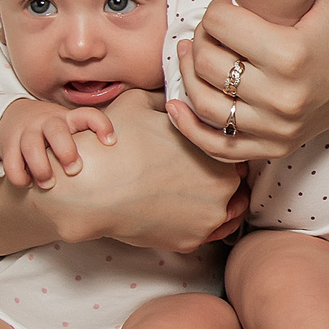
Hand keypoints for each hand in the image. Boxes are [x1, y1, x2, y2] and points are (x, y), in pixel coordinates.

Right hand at [0, 90, 247, 255]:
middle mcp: (223, 185)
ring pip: (229, 210)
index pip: (236, 147)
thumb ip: (171, 97)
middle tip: (204, 171)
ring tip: (197, 192)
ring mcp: (210, 218)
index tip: (210, 147)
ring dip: (219, 201)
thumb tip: (183, 86)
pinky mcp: (192, 242)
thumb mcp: (142, 102)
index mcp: (217, 149)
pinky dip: (202, 222)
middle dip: (223, 175)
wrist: (91, 189)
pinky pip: (209, 233)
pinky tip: (186, 210)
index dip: (223, 146)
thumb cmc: (115, 142)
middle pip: (237, 181)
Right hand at [0, 97, 114, 188]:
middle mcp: (47, 122)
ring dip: (41, 167)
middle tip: (74, 170)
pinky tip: (27, 183)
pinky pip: (12, 162)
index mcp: (68, 119)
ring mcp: (27, 133)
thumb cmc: (53, 131)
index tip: (111, 142)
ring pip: (31, 146)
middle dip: (66, 150)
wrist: (12, 117)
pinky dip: (19, 176)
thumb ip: (90, 142)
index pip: (87, 115)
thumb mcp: (71, 128)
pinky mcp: (9, 145)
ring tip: (48, 184)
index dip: (101, 126)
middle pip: (56, 129)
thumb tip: (122, 174)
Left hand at [168, 0, 328, 159]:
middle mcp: (281, 95)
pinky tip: (177, 104)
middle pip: (208, 62)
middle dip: (201, 37)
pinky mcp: (274, 145)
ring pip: (205, 102)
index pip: (221, 25)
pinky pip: (218, 144)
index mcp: (291, 53)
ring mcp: (277, 126)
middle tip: (212, 28)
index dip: (216, 8)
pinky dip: (190, 126)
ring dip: (188, 74)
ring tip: (191, 53)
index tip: (227, 5)